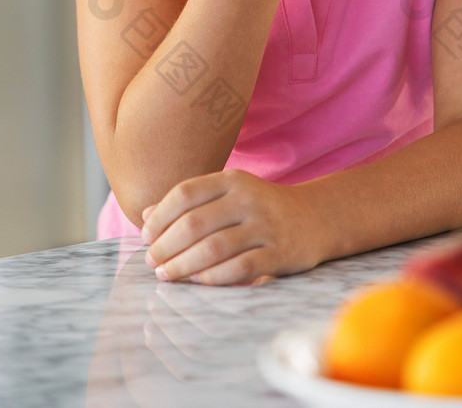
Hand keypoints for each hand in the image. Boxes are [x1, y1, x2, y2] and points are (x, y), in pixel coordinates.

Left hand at [140, 169, 323, 285]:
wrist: (316, 218)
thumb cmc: (261, 208)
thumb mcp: (230, 193)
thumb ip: (191, 201)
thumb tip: (146, 215)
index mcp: (232, 180)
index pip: (186, 193)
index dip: (160, 216)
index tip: (146, 237)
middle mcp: (248, 199)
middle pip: (195, 223)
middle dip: (166, 246)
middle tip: (152, 262)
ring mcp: (266, 225)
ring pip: (214, 248)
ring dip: (183, 265)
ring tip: (167, 275)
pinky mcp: (280, 253)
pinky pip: (240, 268)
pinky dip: (214, 277)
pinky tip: (198, 282)